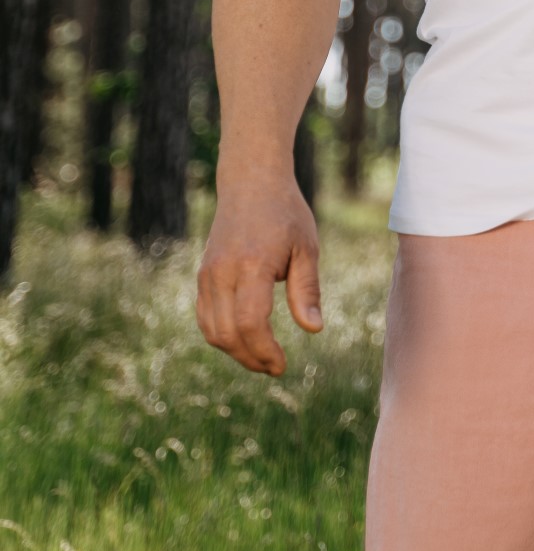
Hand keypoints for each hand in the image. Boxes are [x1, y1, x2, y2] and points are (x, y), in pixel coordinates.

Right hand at [196, 174, 322, 376]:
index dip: (264, 351)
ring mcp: (208, 274)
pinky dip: (222, 336)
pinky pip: (205, 317)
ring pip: (212, 331)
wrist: (250, 183)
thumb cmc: (286, 213)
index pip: (251, 322)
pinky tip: (246, 339)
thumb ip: (307, 289)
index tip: (282, 365)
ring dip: (236, 352)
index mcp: (252, 264)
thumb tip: (314, 329)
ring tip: (263, 358)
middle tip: (275, 368)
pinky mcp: (203, 275)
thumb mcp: (307, 247)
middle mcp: (222, 272)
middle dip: (251, 359)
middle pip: (227, 334)